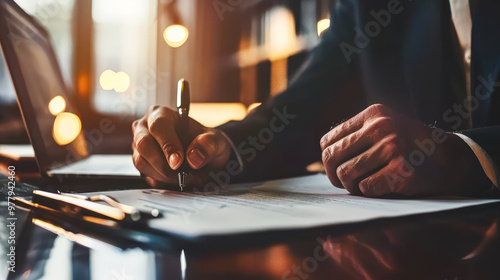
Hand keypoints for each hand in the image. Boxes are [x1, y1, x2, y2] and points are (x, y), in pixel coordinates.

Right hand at [132, 106, 230, 186]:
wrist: (204, 155)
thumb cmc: (205, 142)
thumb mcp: (216, 140)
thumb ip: (209, 144)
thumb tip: (193, 157)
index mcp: (161, 114)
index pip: (158, 126)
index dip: (167, 144)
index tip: (178, 162)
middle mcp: (145, 128)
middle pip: (144, 145)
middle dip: (164, 165)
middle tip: (183, 175)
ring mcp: (139, 146)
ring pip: (142, 162)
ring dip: (166, 175)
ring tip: (187, 178)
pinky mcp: (141, 163)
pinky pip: (146, 175)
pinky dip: (164, 182)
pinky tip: (179, 180)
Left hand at [320, 104, 487, 196]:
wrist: (449, 159)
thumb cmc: (409, 146)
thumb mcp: (385, 127)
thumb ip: (357, 135)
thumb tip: (324, 156)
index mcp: (372, 115)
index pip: (328, 140)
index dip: (328, 159)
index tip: (337, 169)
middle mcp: (381, 127)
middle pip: (331, 157)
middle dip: (334, 175)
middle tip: (345, 183)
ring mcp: (392, 148)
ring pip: (346, 174)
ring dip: (351, 186)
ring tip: (363, 185)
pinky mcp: (401, 170)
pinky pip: (365, 188)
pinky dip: (369, 192)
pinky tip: (381, 186)